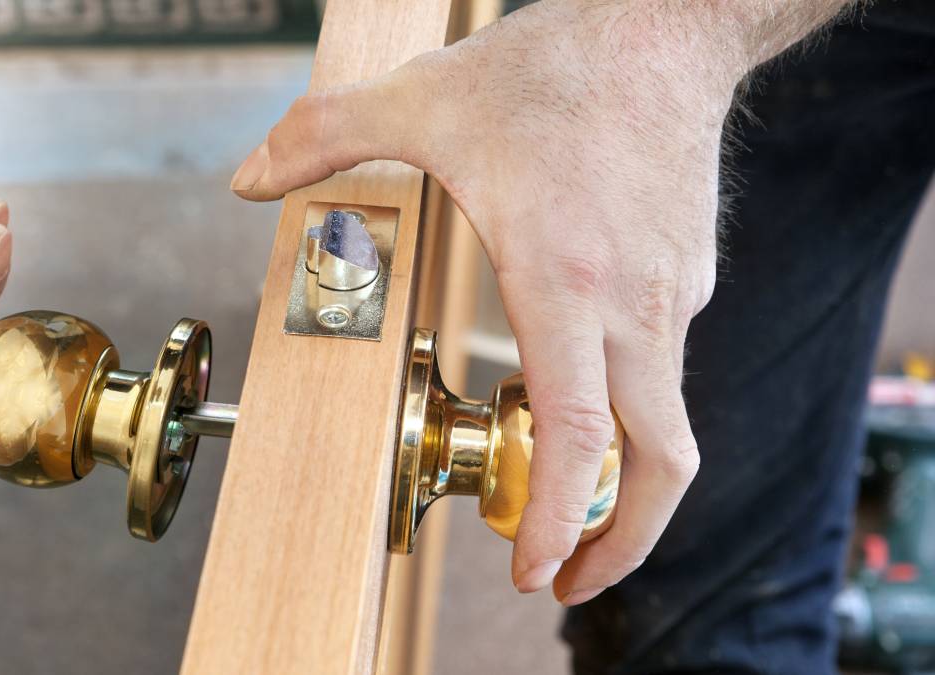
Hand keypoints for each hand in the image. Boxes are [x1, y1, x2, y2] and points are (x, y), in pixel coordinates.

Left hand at [229, 2, 746, 602]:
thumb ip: (326, 136)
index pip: (580, 434)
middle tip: (563, 578)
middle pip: (657, 463)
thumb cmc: (558, 68)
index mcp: (564, 278)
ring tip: (551, 500)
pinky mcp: (684, 281)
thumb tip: (251, 178)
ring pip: (661, 422)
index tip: (535, 571)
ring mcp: (671, 296)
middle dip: (616, 542)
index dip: (559, 518)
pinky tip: (567, 393)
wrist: (668, 28)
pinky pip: (659, 371)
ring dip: (612, 479)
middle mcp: (631, 305)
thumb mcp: (426, 99)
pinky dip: (620, 412)